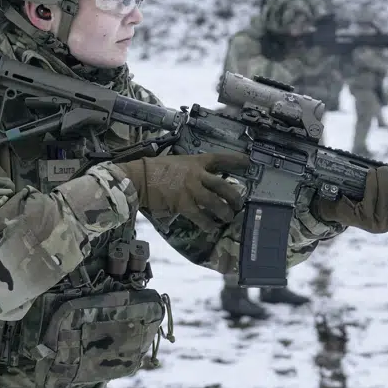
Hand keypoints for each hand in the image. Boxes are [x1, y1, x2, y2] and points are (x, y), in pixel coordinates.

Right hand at [117, 152, 248, 232]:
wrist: (139, 177)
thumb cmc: (155, 169)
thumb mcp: (177, 163)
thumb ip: (191, 171)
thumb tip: (203, 182)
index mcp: (196, 161)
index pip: (220, 159)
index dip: (235, 161)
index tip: (248, 162)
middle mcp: (197, 175)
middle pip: (224, 186)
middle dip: (235, 197)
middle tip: (239, 204)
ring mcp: (191, 189)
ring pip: (216, 203)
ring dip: (225, 213)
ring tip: (228, 218)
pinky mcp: (183, 204)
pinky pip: (201, 217)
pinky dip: (208, 224)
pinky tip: (212, 228)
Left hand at [314, 162, 387, 233]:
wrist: (337, 198)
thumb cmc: (367, 190)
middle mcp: (387, 225)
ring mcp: (374, 224)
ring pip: (385, 203)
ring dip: (384, 183)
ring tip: (382, 169)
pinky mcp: (361, 218)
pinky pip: (370, 199)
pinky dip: (372, 184)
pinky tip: (371, 173)